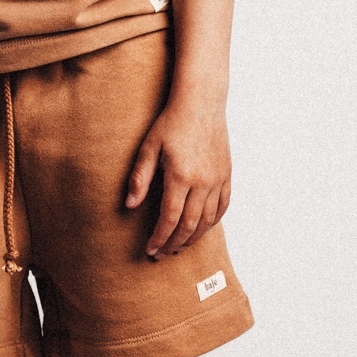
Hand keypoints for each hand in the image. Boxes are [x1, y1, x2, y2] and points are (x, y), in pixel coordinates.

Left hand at [125, 93, 230, 257]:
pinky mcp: (226, 174)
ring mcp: (218, 179)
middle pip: (189, 225)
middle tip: (162, 253)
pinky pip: (222, 206)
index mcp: (181, 176)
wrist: (201, 102)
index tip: (150, 249)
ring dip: (192, 237)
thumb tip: (129, 205)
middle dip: (174, 244)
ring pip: (207, 220)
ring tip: (178, 246)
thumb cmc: (171, 122)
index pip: (170, 218)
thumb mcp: (149, 147)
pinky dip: (212, 222)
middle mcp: (202, 181)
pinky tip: (201, 229)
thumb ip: (140, 178)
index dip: (159, 238)